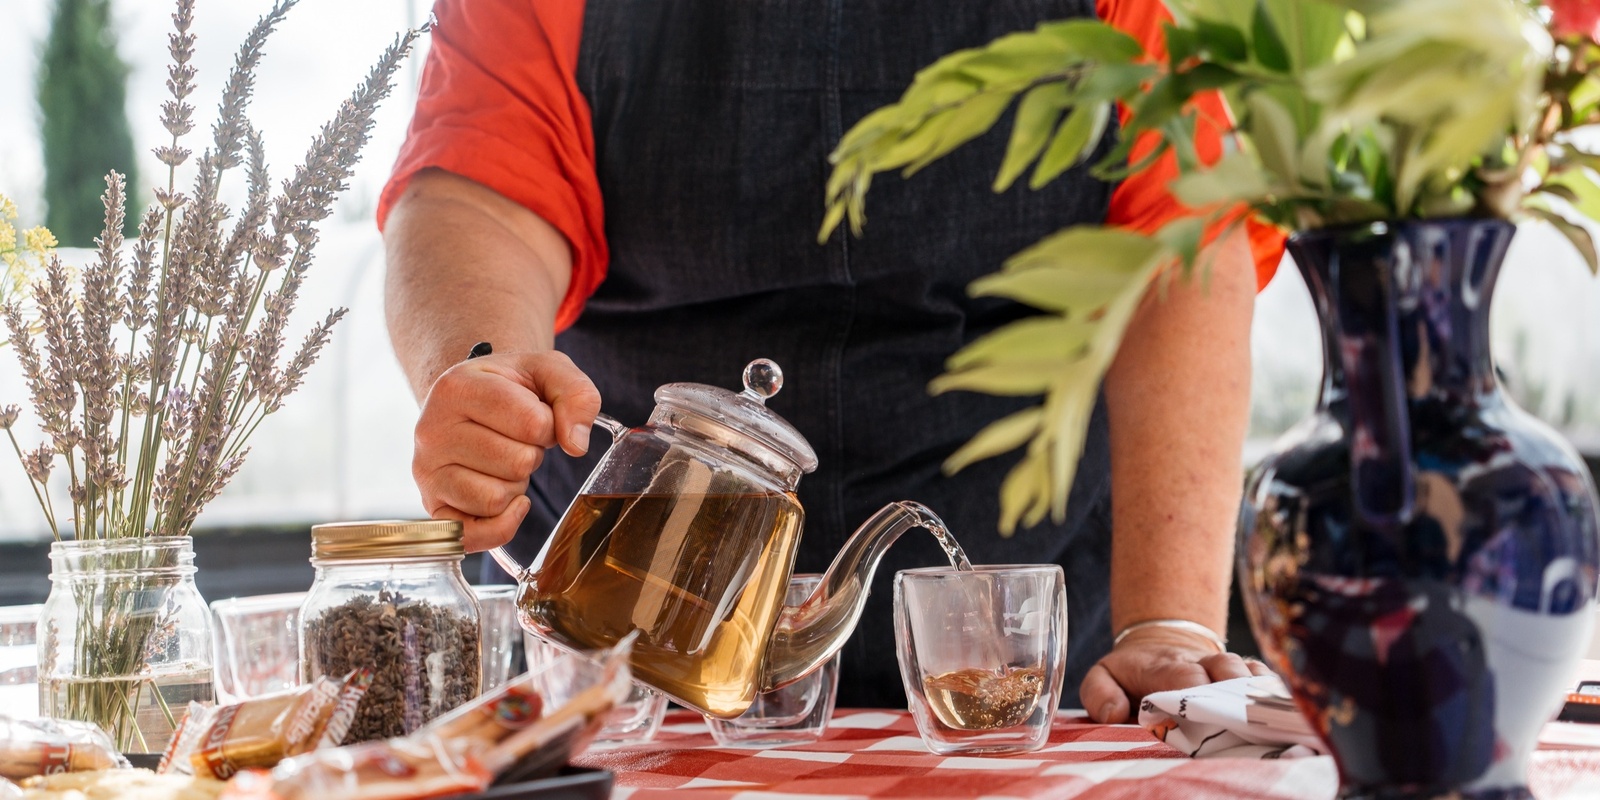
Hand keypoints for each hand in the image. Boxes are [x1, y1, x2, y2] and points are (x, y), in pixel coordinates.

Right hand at [413, 350, 600, 551]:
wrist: (469, 398)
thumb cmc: (510, 387)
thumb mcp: (548, 371)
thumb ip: (577, 395)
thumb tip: (576, 444)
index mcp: (457, 387)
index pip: (533, 423)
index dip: (549, 425)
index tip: (534, 416)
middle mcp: (431, 430)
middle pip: (518, 463)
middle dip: (531, 455)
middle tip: (514, 440)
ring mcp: (427, 471)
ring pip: (496, 499)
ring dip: (514, 485)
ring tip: (501, 461)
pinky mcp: (432, 506)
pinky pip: (474, 534)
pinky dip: (501, 524)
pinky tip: (506, 500)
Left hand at [1080, 626, 1270, 723]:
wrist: (1159, 643)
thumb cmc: (1129, 674)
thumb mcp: (1101, 677)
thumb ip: (1098, 694)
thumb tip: (1113, 714)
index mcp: (1161, 666)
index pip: (1183, 675)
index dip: (1194, 693)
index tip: (1196, 715)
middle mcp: (1199, 661)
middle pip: (1224, 668)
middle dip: (1230, 692)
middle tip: (1236, 718)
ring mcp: (1224, 666)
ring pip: (1248, 671)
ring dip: (1256, 691)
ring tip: (1264, 715)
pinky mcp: (1244, 673)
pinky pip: (1265, 678)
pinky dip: (1274, 692)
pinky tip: (1283, 711)